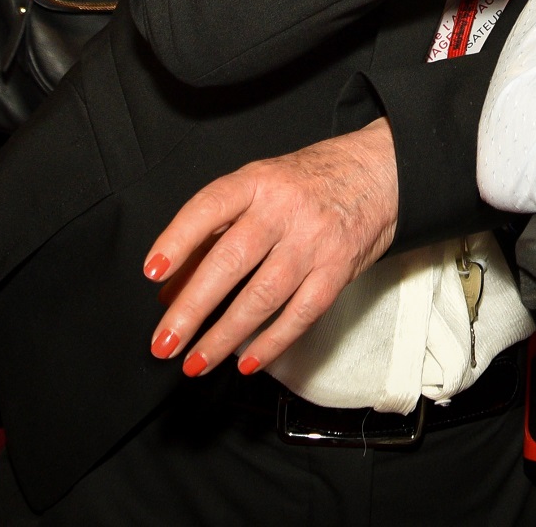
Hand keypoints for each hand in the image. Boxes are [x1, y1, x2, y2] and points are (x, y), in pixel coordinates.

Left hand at [143, 117, 399, 379]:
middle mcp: (285, 210)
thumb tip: (171, 286)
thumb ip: (216, 231)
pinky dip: (272, 342)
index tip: (152, 272)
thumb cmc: (311, 182)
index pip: (210, 207)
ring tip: (195, 362)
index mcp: (259, 181)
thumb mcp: (261, 186)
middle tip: (164, 342)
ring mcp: (314, 242)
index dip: (178, 239)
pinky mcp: (337, 270)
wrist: (382, 173)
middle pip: (231, 261)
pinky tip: (247, 361)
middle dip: (192, 308)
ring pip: (263, 296)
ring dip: (224, 336)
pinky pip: (300, 314)